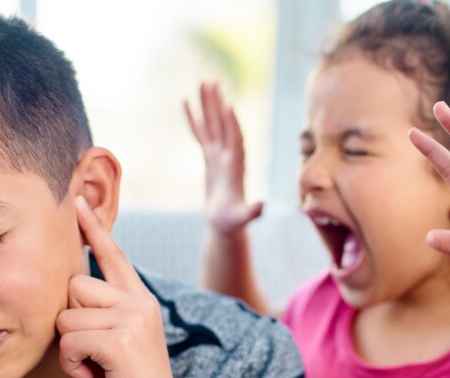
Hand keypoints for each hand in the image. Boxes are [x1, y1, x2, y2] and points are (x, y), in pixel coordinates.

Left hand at [56, 196, 187, 377]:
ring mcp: (133, 319)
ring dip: (69, 348)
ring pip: (66, 315)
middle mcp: (140, 302)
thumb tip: (70, 293)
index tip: (78, 201)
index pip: (113, 256)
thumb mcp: (118, 343)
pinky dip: (71, 364)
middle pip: (74, 286)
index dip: (95, 228)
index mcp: (140, 300)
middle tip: (91, 353)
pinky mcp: (120, 341)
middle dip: (70, 322)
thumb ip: (102, 315)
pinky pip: (69, 339)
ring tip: (94, 368)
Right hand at [185, 82, 262, 234]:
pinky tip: (186, 103)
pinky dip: (194, 118)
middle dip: (217, 104)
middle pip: (223, 125)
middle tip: (211, 82)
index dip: (233, 125)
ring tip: (203, 82)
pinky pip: (200, 134)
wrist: (226, 224)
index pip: (236, 141)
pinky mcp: (209, 158)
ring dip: (208, 104)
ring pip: (212, 124)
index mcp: (237, 167)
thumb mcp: (242, 218)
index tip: (229, 106)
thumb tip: (262, 207)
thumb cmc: (233, 223)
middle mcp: (229, 156)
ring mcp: (218, 155)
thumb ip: (253, 212)